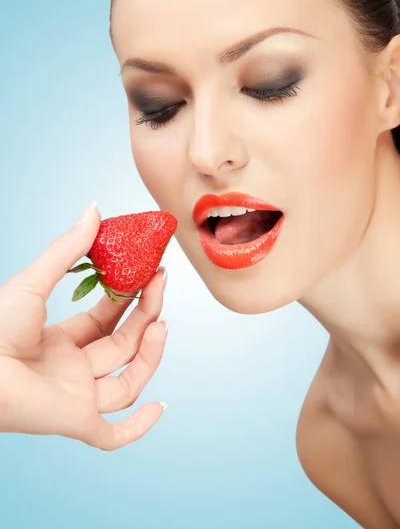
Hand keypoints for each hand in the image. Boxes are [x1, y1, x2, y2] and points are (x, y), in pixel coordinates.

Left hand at [0, 202, 168, 450]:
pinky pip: (113, 435)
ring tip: (161, 323)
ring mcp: (76, 398)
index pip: (106, 321)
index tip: (151, 272)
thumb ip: (68, 248)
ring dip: (150, 355)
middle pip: (123, 346)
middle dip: (145, 314)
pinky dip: (139, 428)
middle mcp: (71, 370)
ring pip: (127, 384)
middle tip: (160, 283)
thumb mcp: (36, 281)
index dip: (130, 298)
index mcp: (59, 342)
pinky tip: (159, 407)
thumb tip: (94, 208)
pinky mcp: (76, 423)